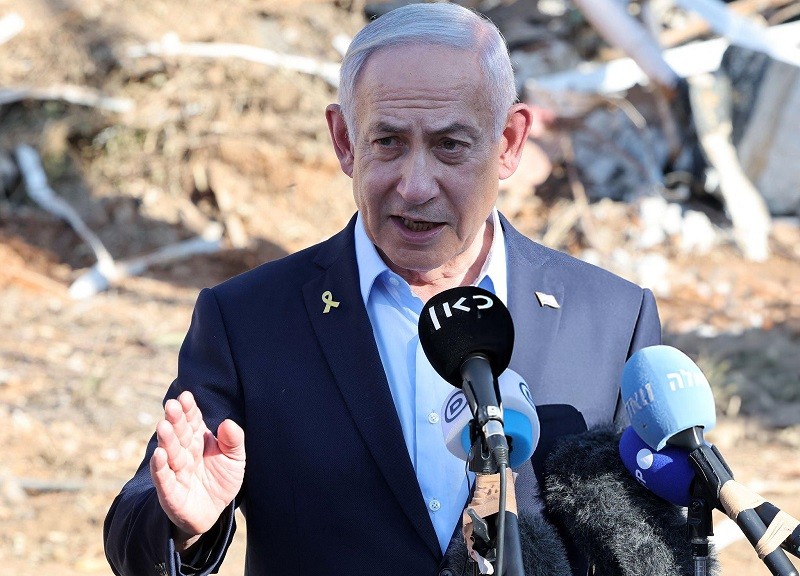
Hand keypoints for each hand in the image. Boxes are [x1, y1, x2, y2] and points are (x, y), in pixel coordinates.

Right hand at [149, 391, 244, 549]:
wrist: (213, 512)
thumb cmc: (221, 480)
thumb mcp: (235, 459)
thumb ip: (233, 441)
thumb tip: (228, 423)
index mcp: (198, 440)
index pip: (192, 422)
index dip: (189, 410)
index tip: (186, 397)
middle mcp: (184, 453)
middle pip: (179, 434)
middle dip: (175, 420)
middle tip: (171, 405)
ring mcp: (176, 472)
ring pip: (169, 453)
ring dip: (166, 440)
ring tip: (164, 425)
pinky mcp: (170, 493)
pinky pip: (163, 479)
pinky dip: (159, 468)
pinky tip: (158, 455)